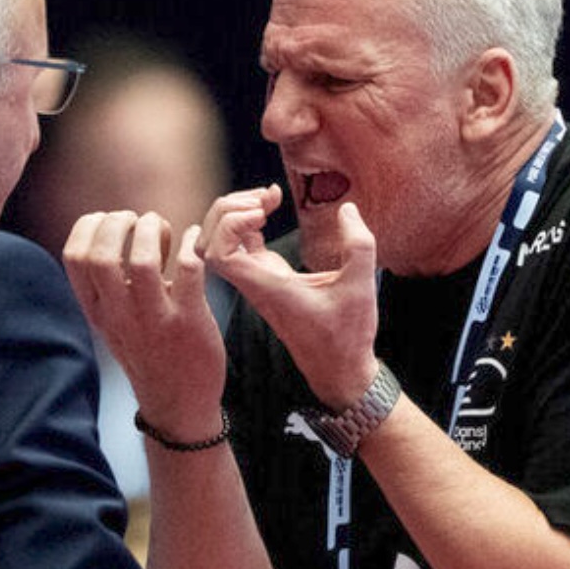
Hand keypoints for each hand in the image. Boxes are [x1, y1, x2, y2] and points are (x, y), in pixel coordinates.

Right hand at [63, 209, 225, 437]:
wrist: (179, 405)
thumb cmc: (149, 352)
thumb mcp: (114, 321)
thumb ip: (108, 284)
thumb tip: (111, 232)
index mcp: (98, 311)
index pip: (74, 257)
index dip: (90, 226)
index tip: (112, 222)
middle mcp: (120, 315)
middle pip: (101, 254)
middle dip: (119, 222)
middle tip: (139, 222)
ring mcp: (154, 319)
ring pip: (144, 260)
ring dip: (153, 230)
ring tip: (163, 229)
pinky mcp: (189, 321)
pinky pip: (188, 269)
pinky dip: (191, 243)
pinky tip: (194, 239)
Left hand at [201, 187, 380, 408]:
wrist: (340, 369)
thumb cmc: (347, 335)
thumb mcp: (361, 286)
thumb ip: (358, 244)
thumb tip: (348, 209)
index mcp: (265, 287)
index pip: (216, 255)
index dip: (228, 226)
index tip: (262, 216)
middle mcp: (253, 283)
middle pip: (207, 243)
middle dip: (227, 210)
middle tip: (264, 200)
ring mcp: (256, 279)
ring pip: (218, 242)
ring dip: (233, 215)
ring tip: (267, 200)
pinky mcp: (266, 277)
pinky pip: (240, 244)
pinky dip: (247, 222)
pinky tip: (270, 209)